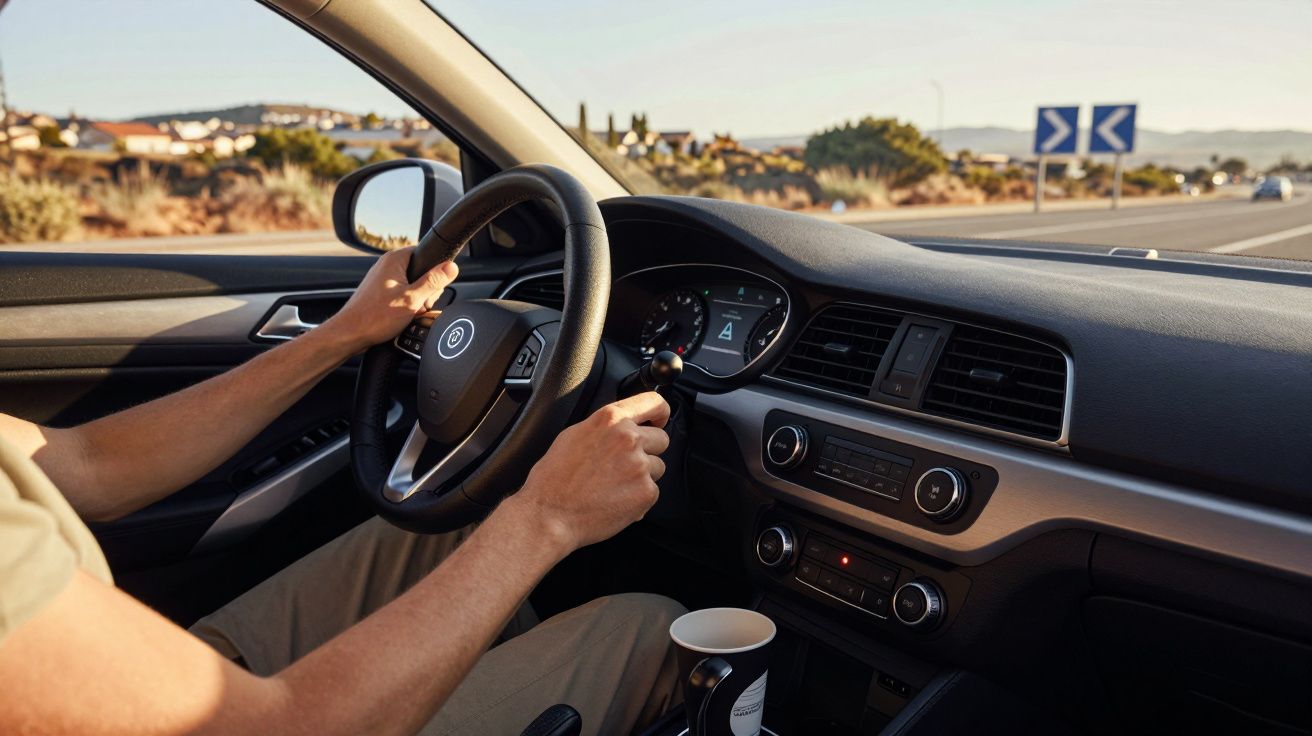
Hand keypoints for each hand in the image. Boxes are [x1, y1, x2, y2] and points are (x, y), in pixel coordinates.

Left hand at [322, 247, 458, 353]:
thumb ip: (434, 281)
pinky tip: (401, 317)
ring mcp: (382, 279)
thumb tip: (451, 267)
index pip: (425, 254)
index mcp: (394, 260)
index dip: (434, 271)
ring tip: (408, 313)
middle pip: (421, 272)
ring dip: (416, 301)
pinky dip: (405, 306)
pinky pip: (402, 295)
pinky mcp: (380, 293)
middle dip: (425, 291)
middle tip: (419, 304)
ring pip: (412, 286)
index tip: (433, 286)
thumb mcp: (413, 299)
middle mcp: (387, 265)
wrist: (350, 334)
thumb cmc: (374, 317)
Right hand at [506, 392, 670, 553]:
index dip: (661, 413)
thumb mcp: (574, 435)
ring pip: (657, 467)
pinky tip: (615, 501)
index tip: (658, 421)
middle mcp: (628, 438)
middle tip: (624, 466)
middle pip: (661, 439)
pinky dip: (638, 499)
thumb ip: (604, 427)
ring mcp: (639, 465)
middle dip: (648, 451)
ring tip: (613, 486)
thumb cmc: (554, 479)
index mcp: (610, 420)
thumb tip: (621, 426)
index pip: (654, 402)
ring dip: (642, 477)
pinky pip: (652, 492)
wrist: (550, 514)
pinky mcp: (646, 492)